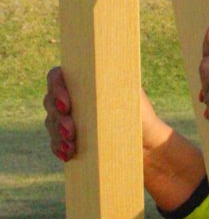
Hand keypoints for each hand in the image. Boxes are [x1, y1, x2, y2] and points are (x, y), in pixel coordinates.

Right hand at [43, 67, 166, 162]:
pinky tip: (66, 154)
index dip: (56, 88)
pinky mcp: (70, 140)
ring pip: (51, 123)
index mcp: (85, 81)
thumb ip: (112, 77)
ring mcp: (70, 119)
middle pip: (50, 101)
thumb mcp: (129, 92)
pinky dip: (58, 148)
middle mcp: (74, 98)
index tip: (66, 104)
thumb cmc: (139, 114)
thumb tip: (103, 64)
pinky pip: (55, 143)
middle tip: (71, 130)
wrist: (148, 146)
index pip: (57, 77)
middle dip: (58, 117)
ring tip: (71, 146)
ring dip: (58, 135)